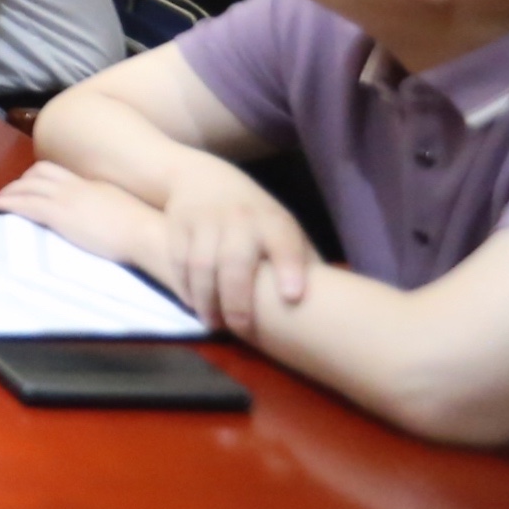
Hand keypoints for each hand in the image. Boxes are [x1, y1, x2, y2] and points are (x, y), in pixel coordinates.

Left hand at [0, 162, 164, 271]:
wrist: (147, 233)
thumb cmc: (143, 229)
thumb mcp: (121, 209)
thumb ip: (107, 207)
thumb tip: (103, 214)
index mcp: (93, 186)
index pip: (61, 174)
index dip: (43, 177)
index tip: (33, 183)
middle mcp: (77, 187)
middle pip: (42, 172)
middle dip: (24, 180)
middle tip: (14, 190)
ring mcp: (68, 198)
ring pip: (30, 186)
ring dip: (13, 191)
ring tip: (1, 198)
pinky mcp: (60, 214)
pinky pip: (28, 203)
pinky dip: (11, 202)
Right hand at [153, 155, 314, 332]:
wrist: (202, 179)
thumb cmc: (255, 215)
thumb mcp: (284, 228)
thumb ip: (303, 261)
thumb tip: (329, 305)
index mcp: (273, 222)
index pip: (284, 243)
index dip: (289, 268)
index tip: (293, 296)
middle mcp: (240, 219)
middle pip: (235, 261)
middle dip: (237, 299)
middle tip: (240, 329)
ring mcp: (206, 220)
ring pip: (202, 264)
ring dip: (206, 299)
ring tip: (214, 323)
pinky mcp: (179, 225)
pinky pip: (179, 261)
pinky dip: (186, 287)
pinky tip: (195, 304)